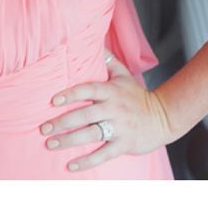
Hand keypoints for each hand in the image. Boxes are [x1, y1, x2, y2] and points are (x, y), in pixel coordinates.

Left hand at [39, 53, 173, 171]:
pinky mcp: (124, 144)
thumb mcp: (124, 76)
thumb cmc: (138, 96)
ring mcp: (119, 128)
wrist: (164, 117)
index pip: (87, 91)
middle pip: (84, 115)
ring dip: (69, 141)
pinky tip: (70, 165)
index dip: (70, 95)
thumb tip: (95, 42)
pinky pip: (103, 154)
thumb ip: (108, 61)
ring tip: (50, 144)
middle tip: (43, 127)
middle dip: (62, 122)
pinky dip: (87, 161)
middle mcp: (114, 109)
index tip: (53, 100)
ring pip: (91, 135)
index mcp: (111, 92)